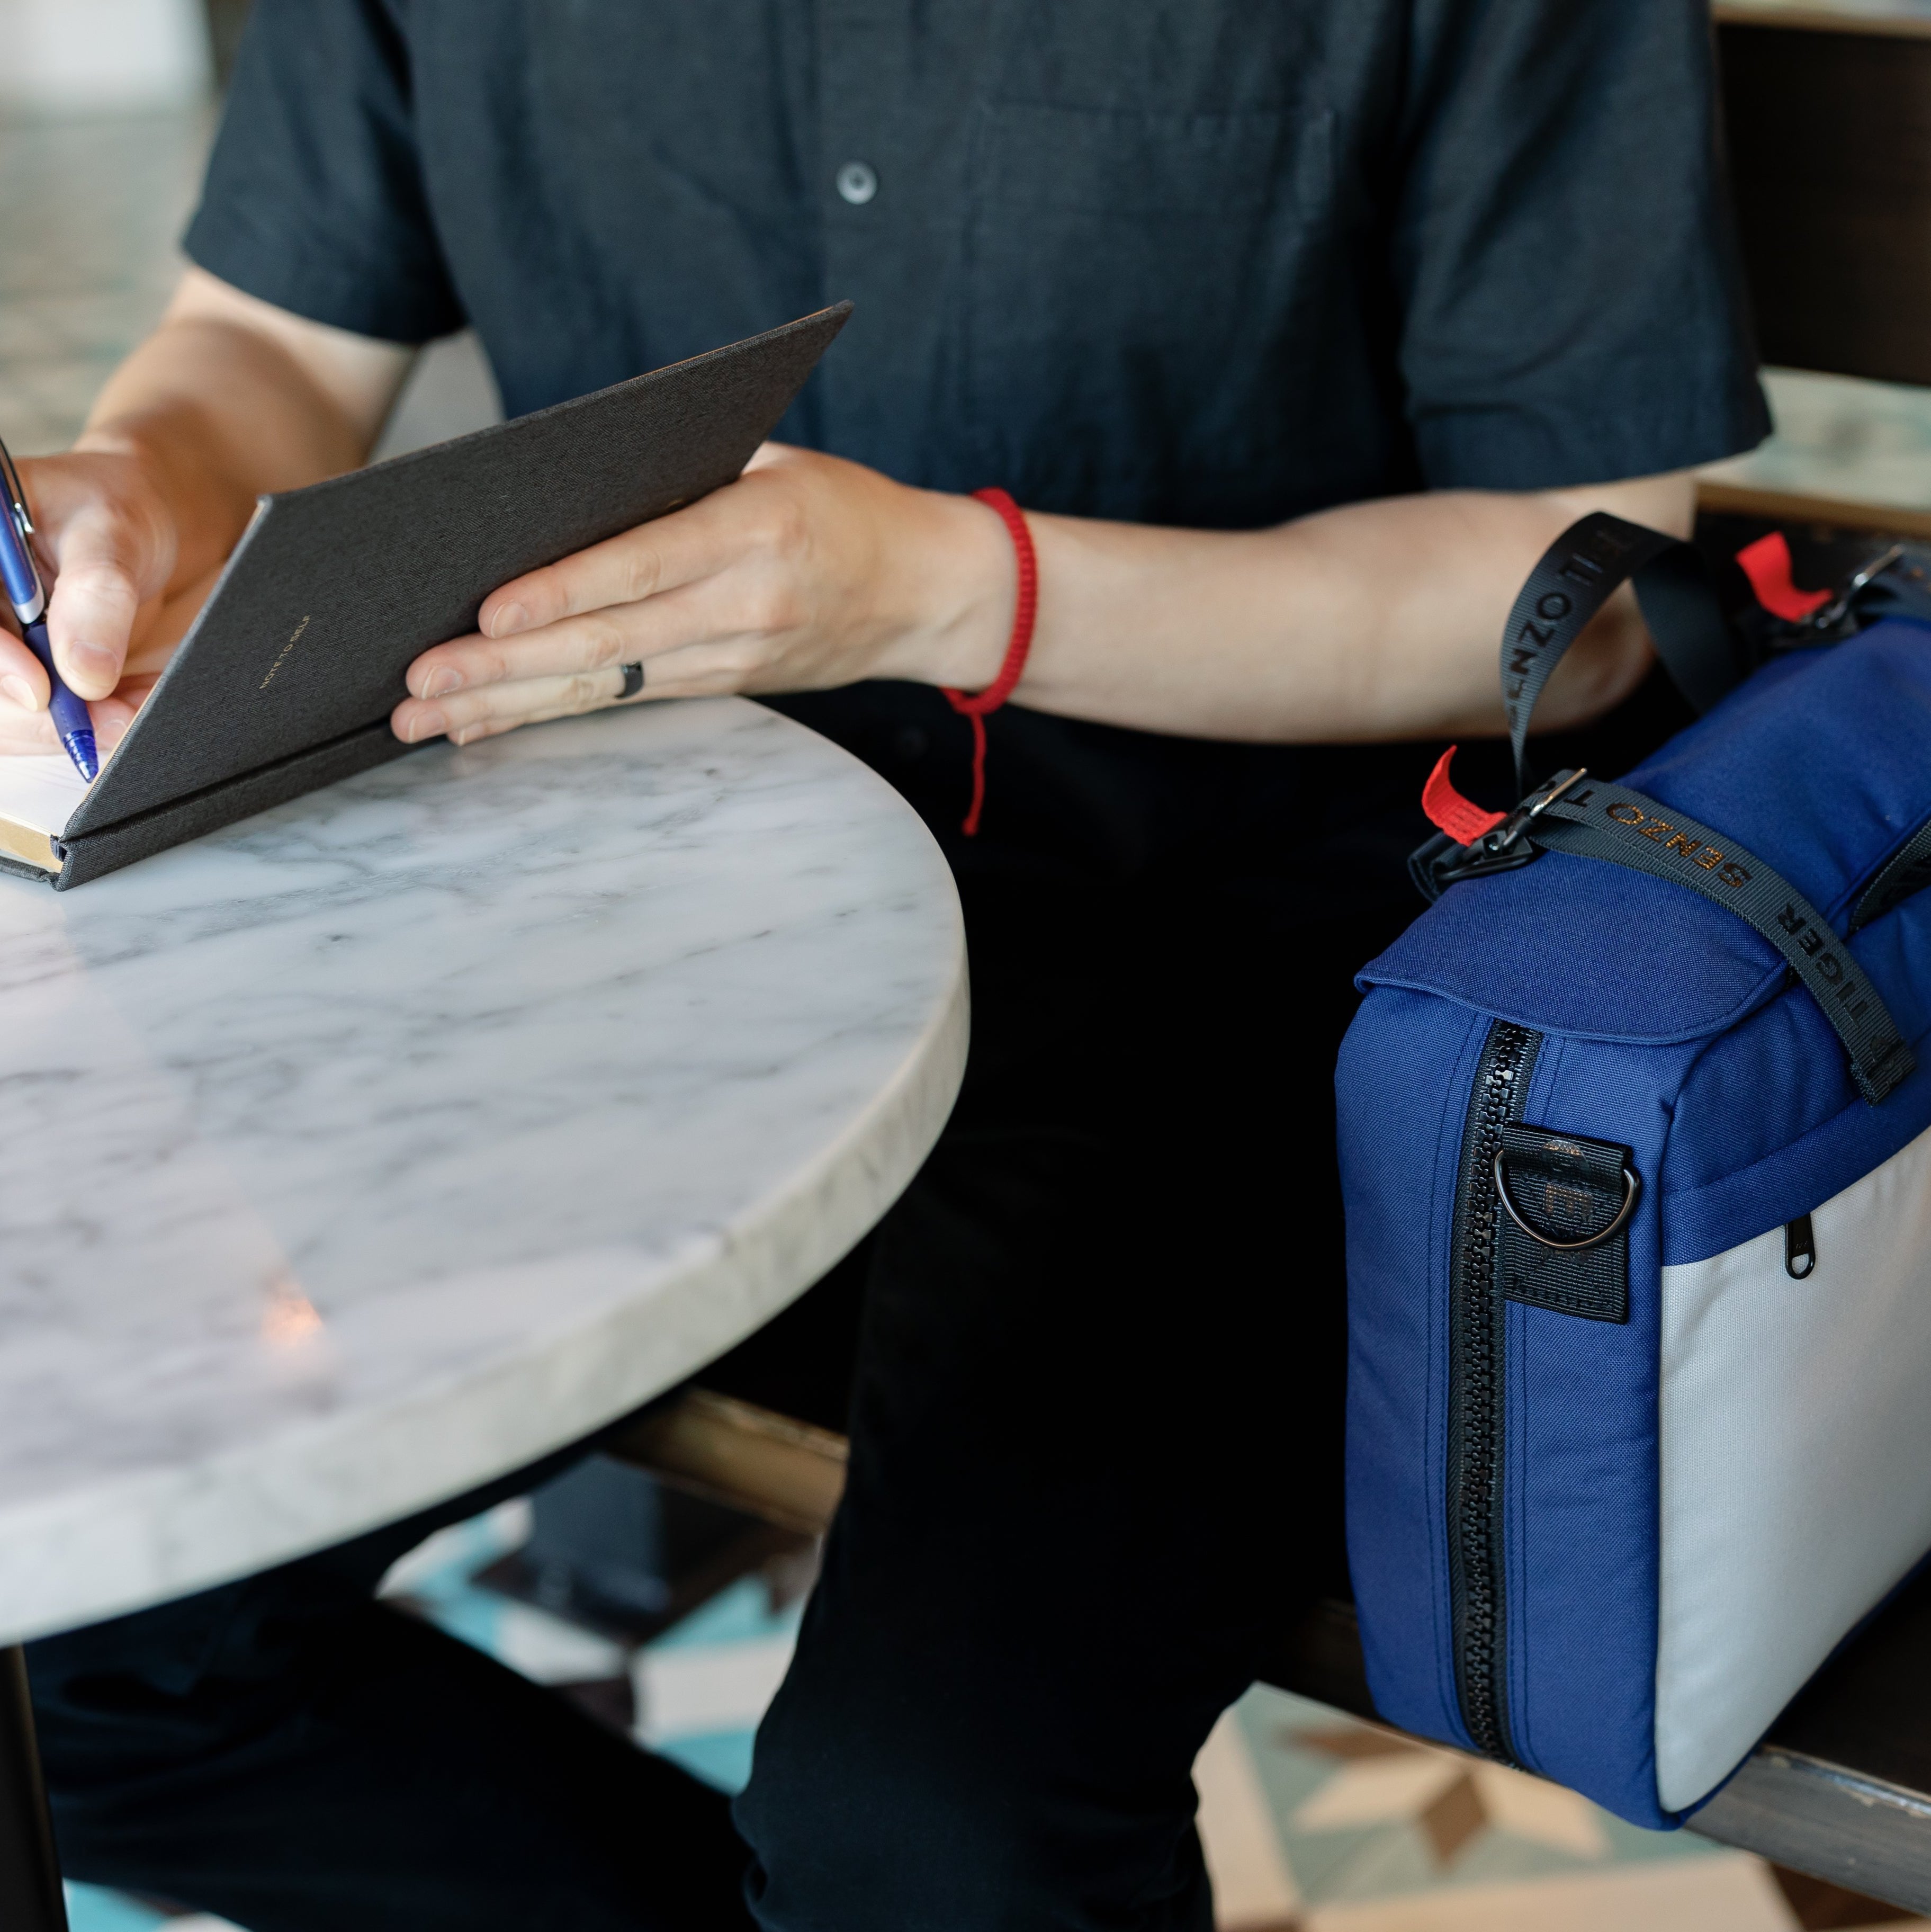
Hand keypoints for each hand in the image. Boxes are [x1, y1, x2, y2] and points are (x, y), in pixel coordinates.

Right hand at [0, 450, 209, 758]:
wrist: (140, 522)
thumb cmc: (118, 507)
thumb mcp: (113, 532)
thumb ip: (97, 595)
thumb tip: (84, 675)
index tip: (40, 693)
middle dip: (39, 715)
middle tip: (115, 720)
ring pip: (4, 717)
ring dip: (68, 727)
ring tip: (133, 708)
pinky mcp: (15, 672)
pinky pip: (33, 721)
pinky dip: (82, 726)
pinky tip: (126, 707)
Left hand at [393, 445, 1015, 746]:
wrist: (930, 592)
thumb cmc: (846, 510)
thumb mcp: (773, 465)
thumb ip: (677, 480)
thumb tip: (558, 497)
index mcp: (759, 529)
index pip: (644, 565)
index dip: (563, 593)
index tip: (487, 614)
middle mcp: (746, 604)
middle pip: (607, 642)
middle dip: (503, 667)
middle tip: (419, 682)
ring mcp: (736, 657)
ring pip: (604, 685)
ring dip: (509, 703)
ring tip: (425, 719)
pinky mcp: (727, 685)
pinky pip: (625, 701)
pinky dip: (549, 711)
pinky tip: (487, 722)